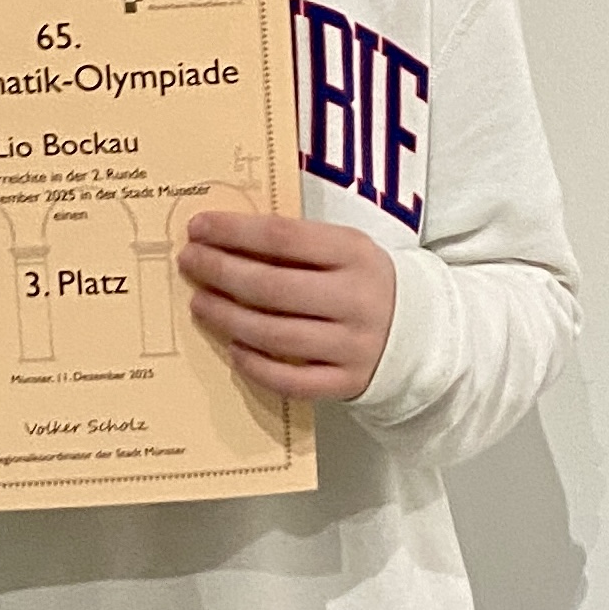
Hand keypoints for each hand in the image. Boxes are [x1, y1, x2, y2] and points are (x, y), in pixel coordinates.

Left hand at [177, 212, 395, 400]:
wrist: (419, 330)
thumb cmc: (361, 279)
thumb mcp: (342, 247)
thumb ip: (294, 243)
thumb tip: (223, 238)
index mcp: (353, 252)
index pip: (283, 236)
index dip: (234, 231)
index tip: (198, 227)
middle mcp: (354, 297)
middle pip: (273, 287)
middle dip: (221, 272)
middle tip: (188, 262)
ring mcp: (353, 344)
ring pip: (275, 334)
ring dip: (228, 317)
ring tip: (198, 302)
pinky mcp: (347, 382)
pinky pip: (291, 380)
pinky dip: (256, 365)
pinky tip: (232, 347)